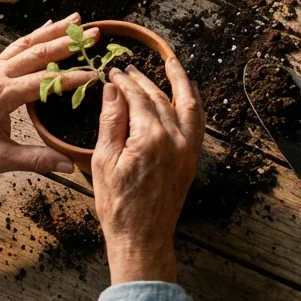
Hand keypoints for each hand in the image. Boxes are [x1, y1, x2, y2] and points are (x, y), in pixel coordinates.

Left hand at [0, 15, 98, 192]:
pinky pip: (12, 49)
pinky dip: (32, 37)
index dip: (72, 79)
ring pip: (25, 45)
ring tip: (75, 19)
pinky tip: (44, 30)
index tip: (95, 73)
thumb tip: (67, 165)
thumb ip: (34, 160)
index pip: (44, 82)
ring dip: (52, 31)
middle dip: (68, 41)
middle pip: (37, 52)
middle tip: (94, 33)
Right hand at [92, 58, 203, 283]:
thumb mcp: (103, 161)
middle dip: (142, 81)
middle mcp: (176, 139)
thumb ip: (111, 121)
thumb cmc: (118, 204)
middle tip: (127, 69)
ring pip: (187, 104)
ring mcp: (188, 148)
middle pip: (160, 98)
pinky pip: (197, 122)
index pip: (138, 98)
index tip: (113, 72)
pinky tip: (187, 93)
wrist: (142, 237)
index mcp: (151, 138)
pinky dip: (193, 103)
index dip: (124, 83)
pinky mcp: (192, 158)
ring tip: (171, 62)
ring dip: (180, 82)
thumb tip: (112, 90)